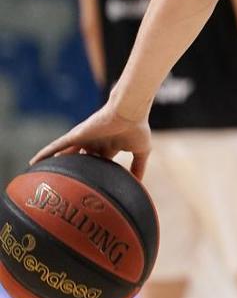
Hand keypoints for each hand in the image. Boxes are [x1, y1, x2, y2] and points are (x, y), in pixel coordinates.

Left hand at [30, 101, 152, 178]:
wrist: (129, 113)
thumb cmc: (137, 128)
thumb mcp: (141, 151)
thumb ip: (139, 167)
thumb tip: (139, 184)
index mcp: (109, 146)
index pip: (98, 162)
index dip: (94, 171)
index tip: (90, 183)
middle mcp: (94, 143)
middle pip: (79, 159)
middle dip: (73, 168)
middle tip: (65, 181)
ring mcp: (83, 139)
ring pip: (65, 153)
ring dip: (55, 161)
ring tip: (44, 174)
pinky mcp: (75, 135)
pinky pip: (56, 146)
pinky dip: (45, 154)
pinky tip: (34, 162)